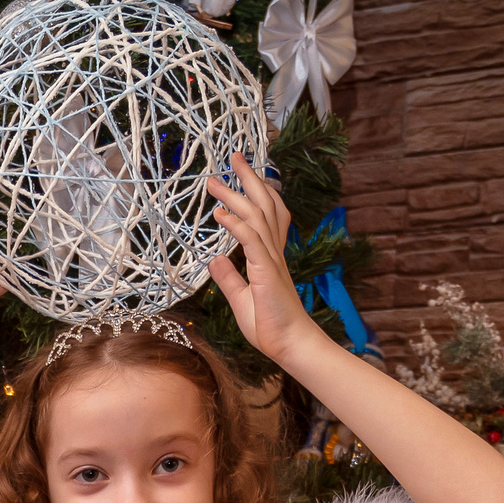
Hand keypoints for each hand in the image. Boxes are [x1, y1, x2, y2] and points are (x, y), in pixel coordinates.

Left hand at [205, 155, 314, 363]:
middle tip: (233, 157)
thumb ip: (229, 278)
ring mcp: (272, 259)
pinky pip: (251, 240)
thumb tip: (214, 259)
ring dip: (235, 196)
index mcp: (269, 256)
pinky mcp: (267, 271)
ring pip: (257, 216)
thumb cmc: (270, 326)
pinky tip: (220, 213)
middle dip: (249, 178)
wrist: (289, 345)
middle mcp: (273, 252)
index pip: (267, 215)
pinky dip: (236, 224)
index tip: (240, 174)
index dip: (257, 191)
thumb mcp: (241, 299)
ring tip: (214, 181)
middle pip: (265, 204)